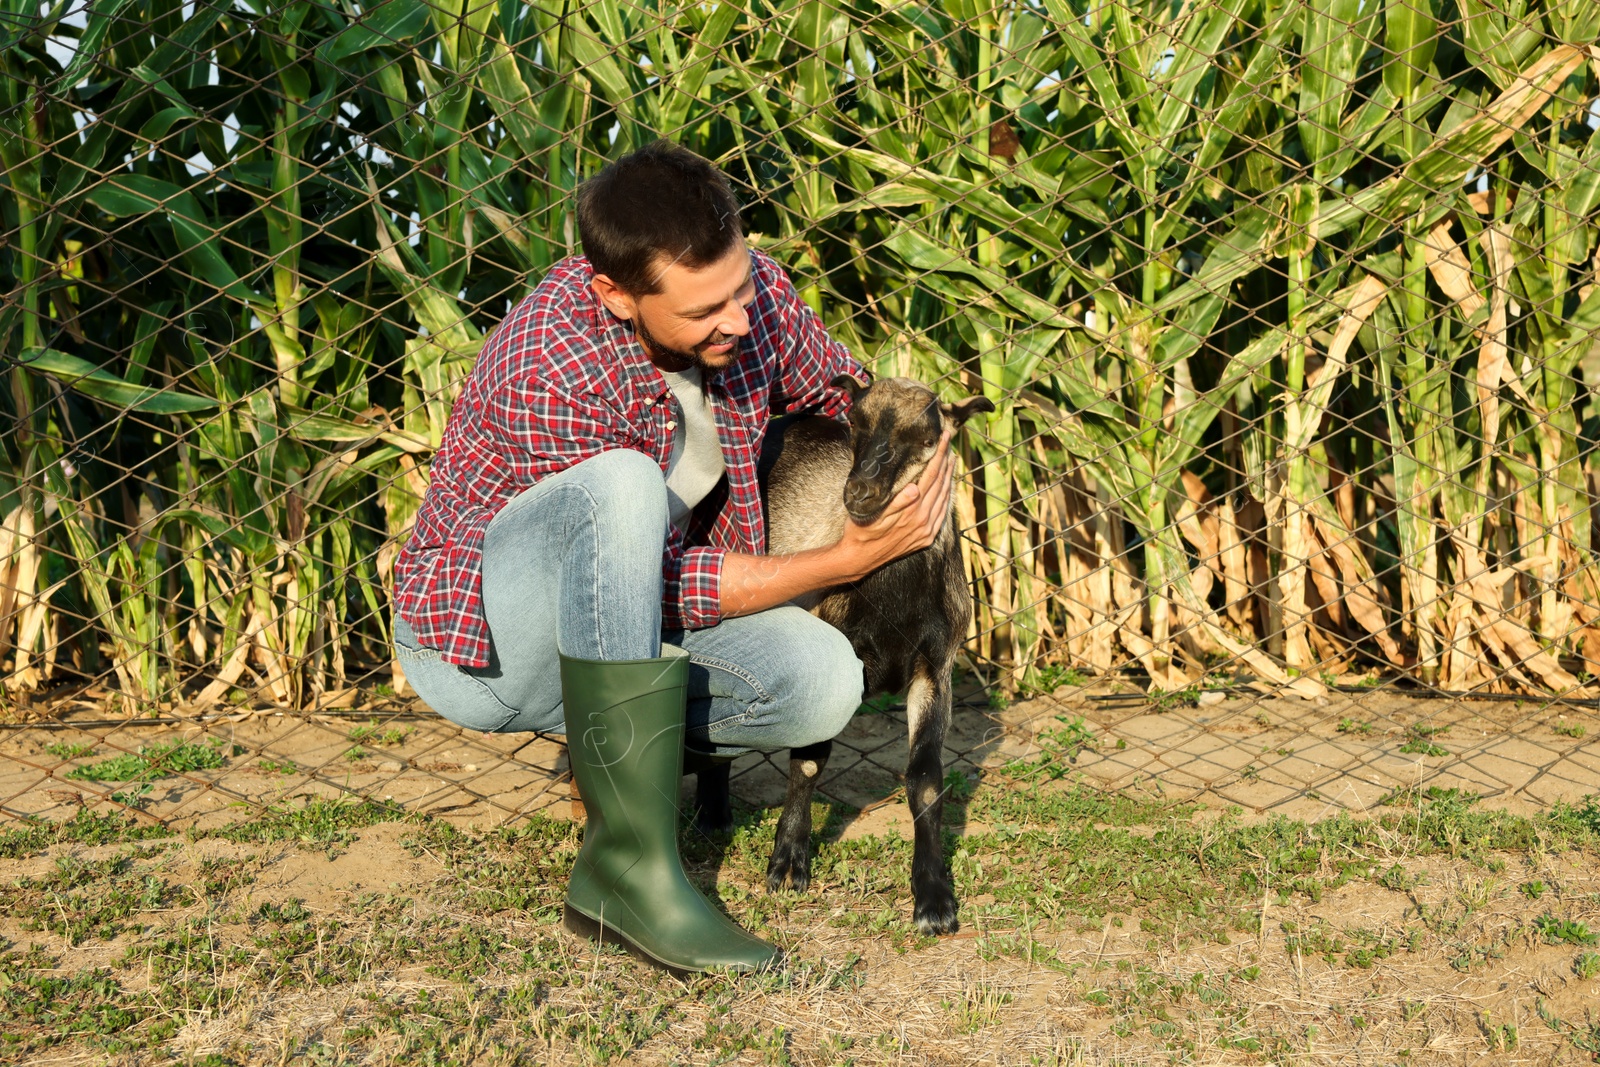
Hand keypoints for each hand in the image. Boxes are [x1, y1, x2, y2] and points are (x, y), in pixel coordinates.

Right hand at [831, 429, 953, 581]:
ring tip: (952, 460)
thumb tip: (914, 488)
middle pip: (941, 484)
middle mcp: (924, 522)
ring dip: (949, 477)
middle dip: (946, 461)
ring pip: (945, 498)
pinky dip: (947, 497)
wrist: (859, 559)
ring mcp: (927, 531)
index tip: (944, 438)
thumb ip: (896, 502)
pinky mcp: (926, 538)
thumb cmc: (860, 532)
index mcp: (912, 512)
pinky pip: (942, 514)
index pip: (931, 476)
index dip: (939, 455)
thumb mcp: (873, 514)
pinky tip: (947, 488)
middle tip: (950, 442)